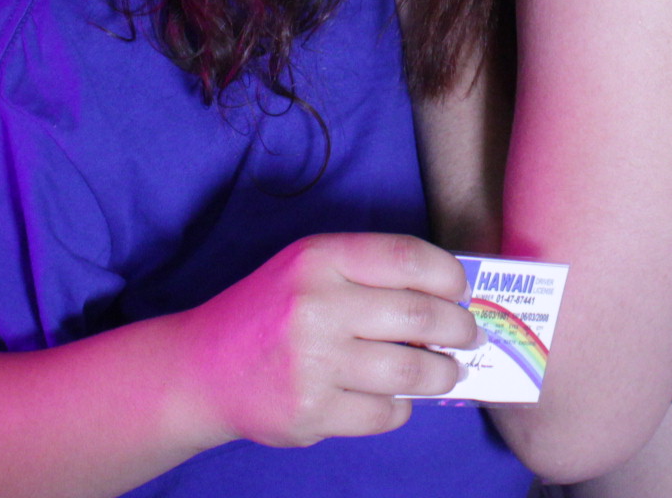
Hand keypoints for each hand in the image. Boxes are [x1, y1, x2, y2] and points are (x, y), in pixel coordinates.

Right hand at [166, 232, 481, 449]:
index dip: (449, 277)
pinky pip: (384, 413)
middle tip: (468, 336)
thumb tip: (450, 296)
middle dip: (460, 330)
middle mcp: (316, 306)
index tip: (462, 291)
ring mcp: (312, 363)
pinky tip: (395, 398)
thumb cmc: (271, 312)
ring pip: (410, 372)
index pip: (408, 259)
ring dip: (442, 374)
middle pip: (420, 318)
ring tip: (447, 371)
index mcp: (319, 259)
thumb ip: (369, 273)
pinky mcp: (310, 412)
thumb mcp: (309, 268)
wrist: (202, 369)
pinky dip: (400, 407)